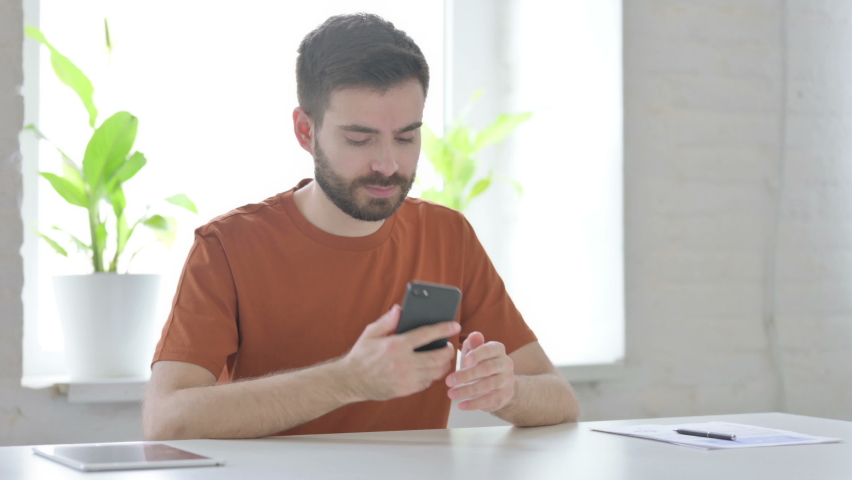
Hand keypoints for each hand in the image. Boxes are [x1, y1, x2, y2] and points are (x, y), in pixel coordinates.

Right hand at [342, 305, 459, 401]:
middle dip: (448, 351)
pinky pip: (427, 383)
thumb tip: (399, 309)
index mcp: (396, 345)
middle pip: (438, 357)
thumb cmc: (361, 356)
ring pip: (436, 372)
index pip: (427, 335)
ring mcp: (406, 378)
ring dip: (443, 364)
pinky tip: (429, 369)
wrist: (351, 381)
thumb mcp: (370, 333)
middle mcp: (404, 362)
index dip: (444, 329)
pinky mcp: (406, 390)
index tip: (455, 326)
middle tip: (448, 346)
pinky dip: (432, 375)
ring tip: (442, 358)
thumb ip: (387, 321)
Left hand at [445, 332, 514, 411]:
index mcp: (498, 349)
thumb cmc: (481, 364)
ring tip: (451, 394)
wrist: (499, 383)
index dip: (477, 354)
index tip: (464, 361)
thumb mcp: (474, 353)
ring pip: (488, 385)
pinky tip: (462, 405)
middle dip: (467, 375)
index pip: (489, 349)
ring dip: (467, 390)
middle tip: (449, 381)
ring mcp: (508, 380)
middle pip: (488, 368)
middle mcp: (506, 363)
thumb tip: (475, 335)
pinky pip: (490, 400)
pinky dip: (474, 404)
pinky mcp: (505, 395)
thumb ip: (472, 344)